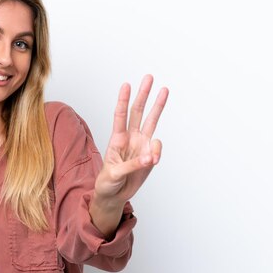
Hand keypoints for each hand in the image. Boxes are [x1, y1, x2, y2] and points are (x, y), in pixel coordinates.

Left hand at [95, 74, 168, 202]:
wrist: (115, 195)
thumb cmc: (107, 183)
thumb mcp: (113, 174)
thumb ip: (131, 165)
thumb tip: (148, 158)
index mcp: (116, 140)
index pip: (120, 116)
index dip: (123, 100)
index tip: (126, 85)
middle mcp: (130, 138)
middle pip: (138, 112)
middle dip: (143, 94)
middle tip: (149, 77)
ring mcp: (141, 145)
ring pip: (152, 121)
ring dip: (158, 106)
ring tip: (164, 90)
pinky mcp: (149, 155)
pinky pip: (157, 149)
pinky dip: (157, 153)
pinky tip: (151, 161)